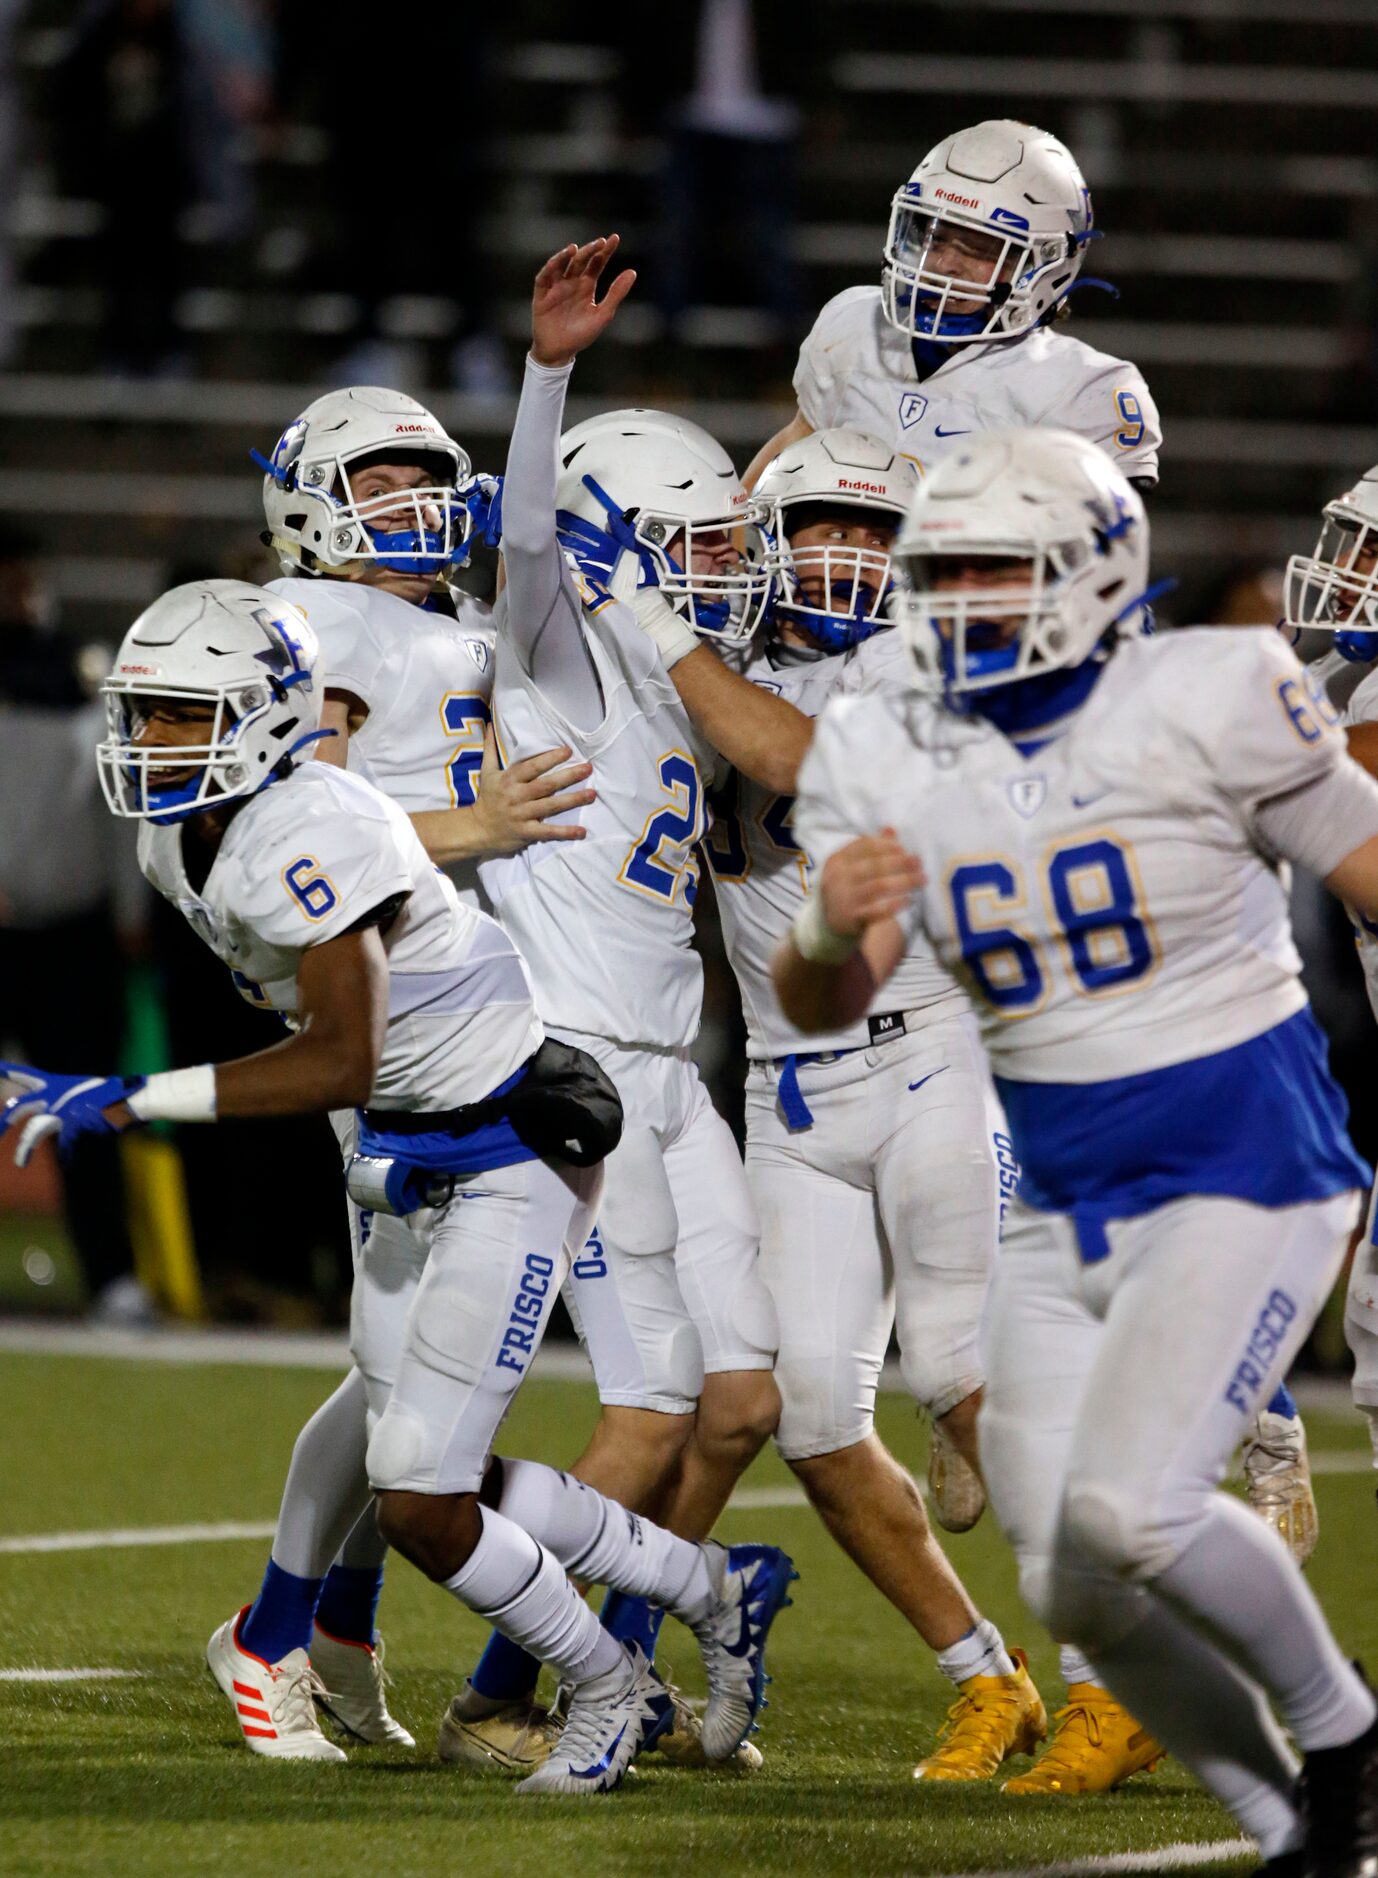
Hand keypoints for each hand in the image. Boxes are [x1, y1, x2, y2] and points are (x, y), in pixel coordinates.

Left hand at [0, 1065, 140, 1166]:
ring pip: (34, 1129)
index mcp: (58, 1084)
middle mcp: (57, 1093)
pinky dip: (66, 1155)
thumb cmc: (112, 1099)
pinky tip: (67, 1163)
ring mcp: (65, 1106)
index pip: (27, 1075)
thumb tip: (45, 1122)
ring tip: (19, 1164)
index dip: (9, 1070)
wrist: (133, 1099)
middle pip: (20, 1105)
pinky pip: (63, 1144)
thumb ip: (61, 1107)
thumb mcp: (81, 1097)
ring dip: (24, 1148)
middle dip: (2, 1121)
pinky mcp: (74, 1120)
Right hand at [470, 727, 595, 856]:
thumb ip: (491, 748)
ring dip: (573, 800)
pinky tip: (582, 831)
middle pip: (546, 785)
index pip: (532, 767)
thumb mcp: (487, 772)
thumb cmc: (487, 798)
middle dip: (569, 776)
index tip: (568, 751)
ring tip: (592, 794)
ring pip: (551, 806)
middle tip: (588, 768)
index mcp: (509, 779)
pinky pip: (548, 832)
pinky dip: (565, 832)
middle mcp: (517, 796)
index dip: (550, 759)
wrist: (477, 830)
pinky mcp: (526, 833)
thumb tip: (490, 724)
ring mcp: (522, 815)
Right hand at [531, 235, 635, 368]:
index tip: (615, 238)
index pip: (597, 263)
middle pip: (581, 261)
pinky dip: (551, 268)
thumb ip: (616, 294)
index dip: (605, 251)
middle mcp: (571, 282)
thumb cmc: (581, 335)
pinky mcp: (542, 294)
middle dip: (590, 250)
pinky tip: (558, 261)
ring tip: (575, 248)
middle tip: (600, 242)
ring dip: (567, 255)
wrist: (559, 352)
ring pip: (562, 265)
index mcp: (586, 286)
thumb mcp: (602, 315)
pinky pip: (544, 277)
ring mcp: (556, 286)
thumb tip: (633, 272)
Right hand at [819, 829, 923, 937]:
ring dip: (904, 881)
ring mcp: (844, 898)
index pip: (864, 846)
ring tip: (922, 879)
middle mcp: (838, 878)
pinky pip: (878, 910)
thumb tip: (890, 829)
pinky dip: (895, 904)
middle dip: (900, 862)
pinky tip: (909, 900)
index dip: (886, 845)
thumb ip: (869, 849)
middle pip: (875, 865)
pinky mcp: (852, 918)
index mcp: (837, 860)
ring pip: (879, 886)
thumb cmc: (846, 889)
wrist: (828, 924)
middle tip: (919, 862)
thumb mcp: (850, 867)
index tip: (904, 848)